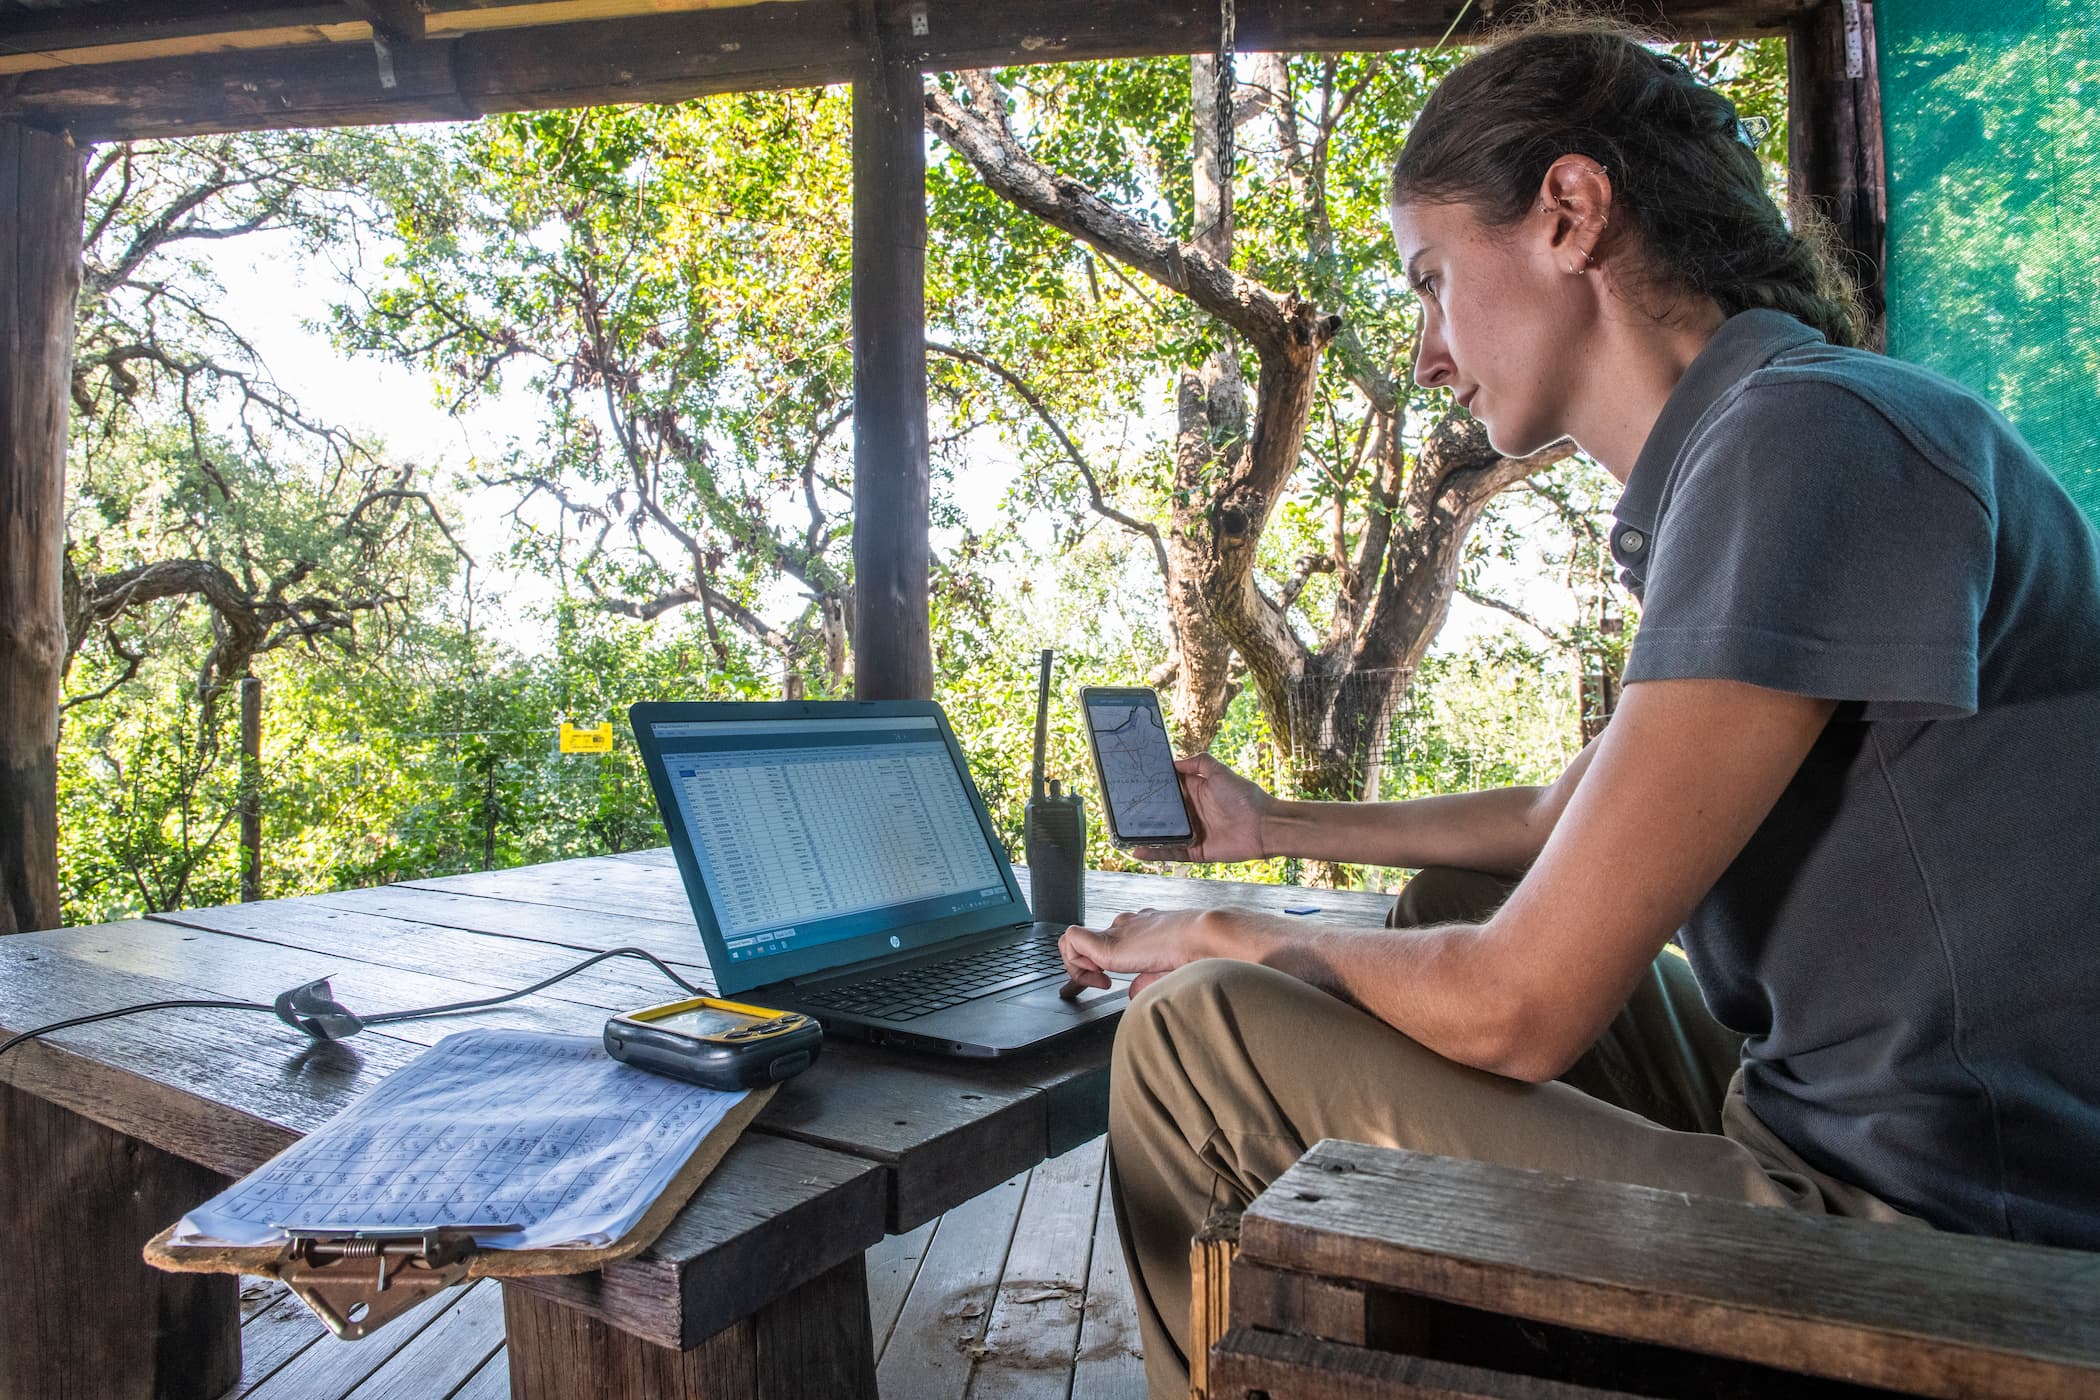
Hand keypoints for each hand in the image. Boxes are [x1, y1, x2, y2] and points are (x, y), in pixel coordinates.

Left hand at [1058, 907, 1227, 998]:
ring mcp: (1115, 930)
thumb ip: (1145, 979)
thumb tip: (1131, 993)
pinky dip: (1076, 963)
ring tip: (1100, 981)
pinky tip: (1100, 977)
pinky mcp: (1107, 941)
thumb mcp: (1166, 970)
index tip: (1110, 982)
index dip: (1099, 964)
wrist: (1202, 938)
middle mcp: (1125, 926)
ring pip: (1073, 940)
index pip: (1108, 940)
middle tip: (1104, 983)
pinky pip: (1071, 940)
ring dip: (1078, 966)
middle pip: (1087, 941)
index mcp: (1141, 929)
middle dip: (1085, 966)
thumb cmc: (1196, 952)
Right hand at [1132, 754, 1274, 862]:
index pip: (1169, 789)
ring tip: (1123, 832)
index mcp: (1196, 791)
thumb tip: (1173, 762)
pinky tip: (1137, 851)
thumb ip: (1199, 762)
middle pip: (1163, 812)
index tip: (1133, 783)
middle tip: (1121, 809)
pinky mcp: (1196, 851)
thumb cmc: (1244, 796)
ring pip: (1163, 833)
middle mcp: (1192, 812)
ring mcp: (1193, 832)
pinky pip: (1172, 852)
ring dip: (1145, 833)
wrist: (1264, 826)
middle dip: (1144, 811)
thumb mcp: (1220, 772)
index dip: (1153, 786)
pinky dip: (1155, 852)